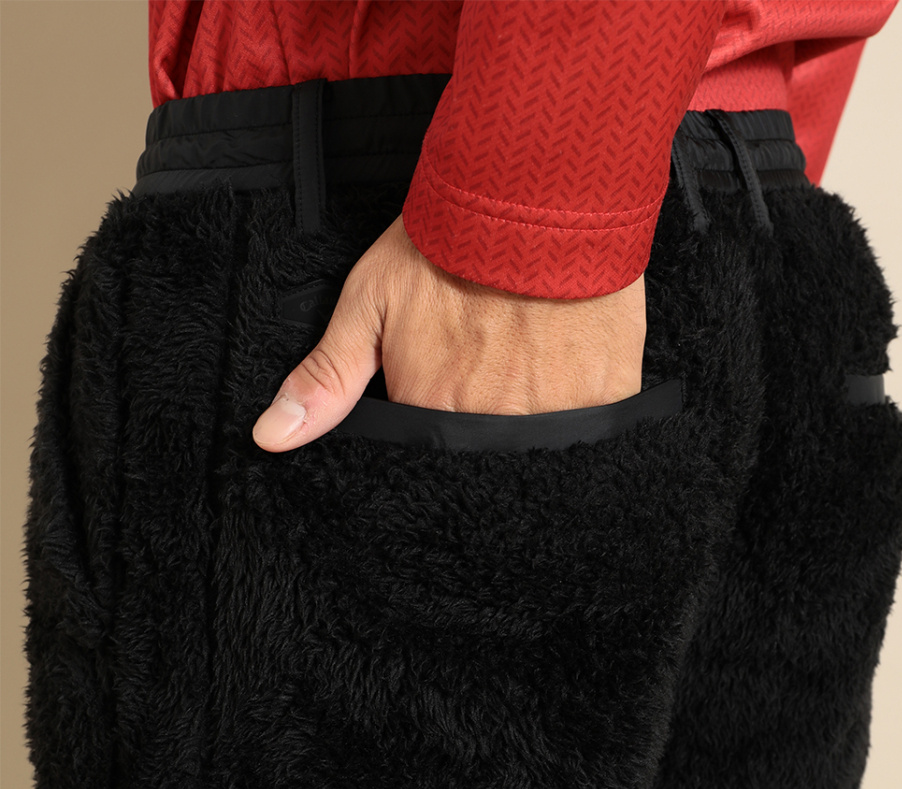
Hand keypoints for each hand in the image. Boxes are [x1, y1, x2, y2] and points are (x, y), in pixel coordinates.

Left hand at [252, 213, 646, 451]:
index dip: (437, 424)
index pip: (428, 457)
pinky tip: (570, 363)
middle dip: (485, 424)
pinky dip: (583, 406)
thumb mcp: (369, 302)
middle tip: (494, 365)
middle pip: (486, 459)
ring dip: (534, 415)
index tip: (449, 390)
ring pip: (540, 449)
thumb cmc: (447, 244)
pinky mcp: (608, 396)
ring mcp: (556, 417)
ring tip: (530, 360)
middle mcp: (493, 428)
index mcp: (431, 412)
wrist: (536, 191)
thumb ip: (327, 378)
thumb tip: (270, 439)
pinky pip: (593, 428)